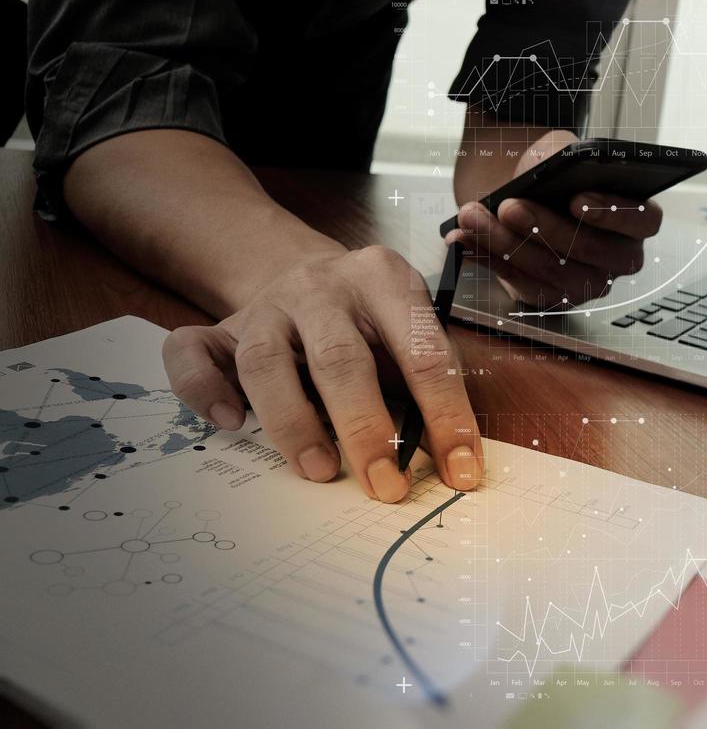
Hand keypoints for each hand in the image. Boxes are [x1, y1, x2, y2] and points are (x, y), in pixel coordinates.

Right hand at [162, 246, 482, 501]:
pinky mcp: (218, 327)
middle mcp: (322, 286)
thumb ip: (426, 384)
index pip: (422, 353)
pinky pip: (193, 354)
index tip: (459, 473)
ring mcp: (266, 305)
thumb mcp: (410, 333)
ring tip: (320, 470)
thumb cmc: (373, 322)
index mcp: (384, 278)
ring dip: (293, 423)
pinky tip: (229, 423)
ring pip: (264, 361)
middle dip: (366, 429)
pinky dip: (204, 391)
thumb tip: (450, 461)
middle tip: (384, 486)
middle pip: (341, 358)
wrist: (310, 275)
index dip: (444, 416)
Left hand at [444, 130, 663, 305]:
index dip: (614, 214)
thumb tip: (554, 166)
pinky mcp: (552, 297)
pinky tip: (464, 240)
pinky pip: (523, 285)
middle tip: (509, 206)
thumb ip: (564, 154)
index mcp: (637, 216)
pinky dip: (489, 259)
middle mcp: (619, 256)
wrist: (522, 192)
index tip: (575, 199)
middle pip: (592, 253)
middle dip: (545, 228)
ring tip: (472, 217)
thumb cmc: (551, 172)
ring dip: (506, 244)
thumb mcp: (560, 150)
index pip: (644, 220)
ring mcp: (587, 282)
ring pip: (553, 272)